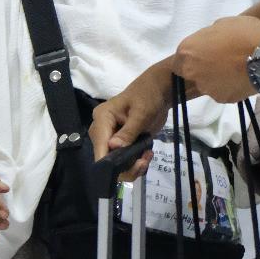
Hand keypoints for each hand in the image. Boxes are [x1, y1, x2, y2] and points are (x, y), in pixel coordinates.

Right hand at [92, 61, 173, 177]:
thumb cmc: (148, 96)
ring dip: (133, 167)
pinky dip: (136, 163)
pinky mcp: (123, 144)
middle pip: (106, 159)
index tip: (130, 166)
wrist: (159, 91)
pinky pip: (125, 162)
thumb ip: (129, 131)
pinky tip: (147, 155)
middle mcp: (102, 131)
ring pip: (115, 164)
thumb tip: (113, 147)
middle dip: (125, 166)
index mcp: (102, 119)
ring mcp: (112, 139)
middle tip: (144, 160)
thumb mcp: (141, 112)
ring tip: (148, 157)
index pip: (100, 146)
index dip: (110, 162)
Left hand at [172, 16, 259, 103]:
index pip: (178, 61)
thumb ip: (209, 36)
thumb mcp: (222, 24)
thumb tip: (210, 42)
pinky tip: (241, 78)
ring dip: (217, 78)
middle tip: (220, 61)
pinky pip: (223, 92)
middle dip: (202, 68)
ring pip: (208, 84)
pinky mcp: (222, 99)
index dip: (192, 57)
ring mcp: (207, 88)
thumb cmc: (244, 33)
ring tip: (235, 69)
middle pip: (192, 73)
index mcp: (187, 51)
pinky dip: (230, 86)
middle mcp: (193, 72)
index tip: (203, 53)